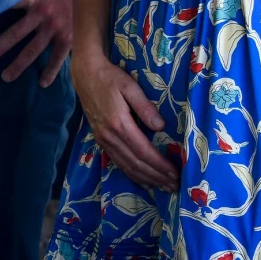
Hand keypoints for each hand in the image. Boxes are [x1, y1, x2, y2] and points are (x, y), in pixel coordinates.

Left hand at [0, 0, 73, 86]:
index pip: (9, 5)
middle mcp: (43, 14)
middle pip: (15, 33)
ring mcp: (56, 28)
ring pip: (32, 50)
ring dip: (18, 65)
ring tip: (5, 77)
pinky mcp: (69, 39)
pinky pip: (56, 58)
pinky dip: (50, 72)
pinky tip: (42, 83)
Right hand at [72, 51, 178, 191]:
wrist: (85, 74)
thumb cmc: (110, 77)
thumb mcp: (130, 86)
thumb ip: (145, 107)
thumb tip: (161, 127)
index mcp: (118, 124)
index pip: (144, 152)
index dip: (160, 165)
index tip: (175, 173)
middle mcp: (109, 136)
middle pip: (135, 164)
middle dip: (156, 177)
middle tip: (174, 185)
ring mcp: (102, 139)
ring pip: (125, 166)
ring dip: (145, 178)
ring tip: (162, 185)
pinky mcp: (99, 139)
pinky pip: (117, 161)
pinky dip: (131, 173)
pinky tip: (142, 177)